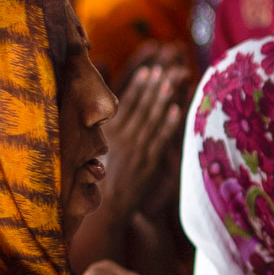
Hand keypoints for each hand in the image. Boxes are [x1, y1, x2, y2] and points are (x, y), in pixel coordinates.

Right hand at [100, 54, 189, 220]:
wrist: (107, 207)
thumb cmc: (102, 178)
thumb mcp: (96, 149)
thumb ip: (103, 128)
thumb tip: (102, 106)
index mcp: (108, 133)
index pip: (124, 103)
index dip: (138, 85)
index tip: (149, 69)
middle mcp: (121, 138)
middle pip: (141, 106)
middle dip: (154, 86)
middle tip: (166, 67)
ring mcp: (136, 149)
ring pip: (151, 119)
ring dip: (162, 99)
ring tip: (172, 80)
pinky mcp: (148, 163)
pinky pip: (160, 139)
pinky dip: (169, 124)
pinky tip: (178, 109)